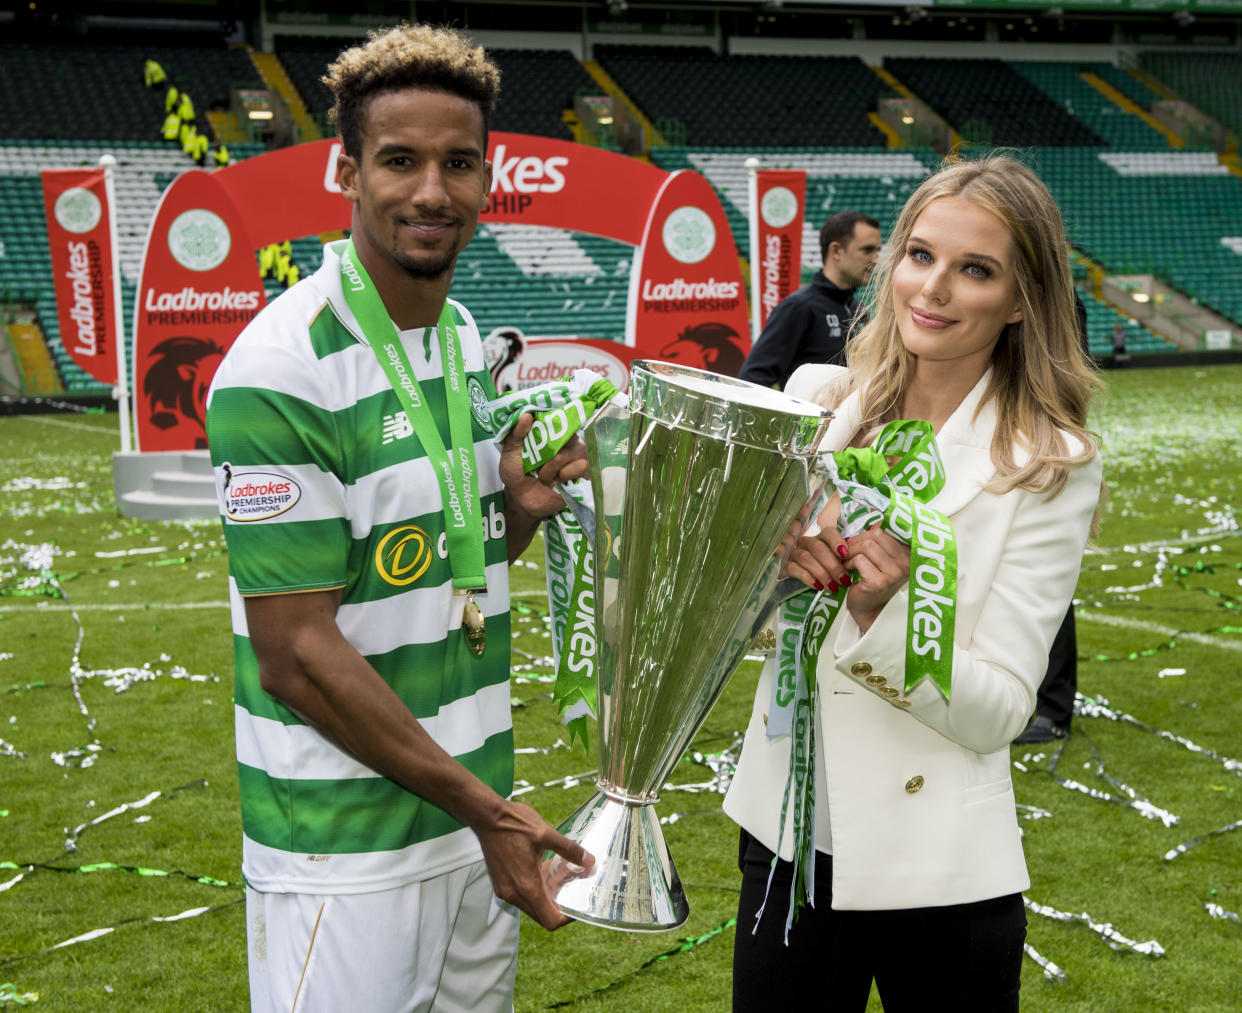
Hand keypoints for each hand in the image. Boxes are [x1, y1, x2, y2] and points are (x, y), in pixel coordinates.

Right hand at [475, 799, 594, 929]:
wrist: (486, 816)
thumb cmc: (514, 824)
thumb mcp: (546, 834)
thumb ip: (569, 850)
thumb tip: (590, 861)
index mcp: (527, 886)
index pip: (550, 920)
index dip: (567, 918)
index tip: (579, 906)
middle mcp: (514, 894)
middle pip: (541, 915)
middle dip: (558, 905)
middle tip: (570, 887)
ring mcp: (504, 890)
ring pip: (531, 906)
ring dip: (546, 896)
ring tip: (557, 875)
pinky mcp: (500, 883)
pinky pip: (521, 896)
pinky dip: (534, 889)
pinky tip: (541, 868)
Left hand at [499, 412, 588, 520]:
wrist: (521, 500)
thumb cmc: (516, 474)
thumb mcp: (510, 453)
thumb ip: (516, 434)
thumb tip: (527, 416)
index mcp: (549, 434)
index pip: (562, 419)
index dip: (557, 425)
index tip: (547, 434)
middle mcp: (565, 443)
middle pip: (570, 435)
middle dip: (551, 453)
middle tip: (537, 465)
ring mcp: (575, 457)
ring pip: (575, 451)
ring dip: (554, 468)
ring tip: (544, 477)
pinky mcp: (582, 473)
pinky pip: (582, 466)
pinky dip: (566, 475)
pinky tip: (558, 482)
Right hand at [782, 493, 850, 592]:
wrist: (801, 584)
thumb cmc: (824, 572)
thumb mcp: (835, 562)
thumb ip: (847, 556)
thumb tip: (867, 549)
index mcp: (819, 538)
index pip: (827, 532)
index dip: (836, 541)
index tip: (846, 554)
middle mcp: (805, 542)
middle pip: (818, 547)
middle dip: (833, 564)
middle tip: (845, 580)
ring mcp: (792, 553)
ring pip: (806, 558)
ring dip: (822, 573)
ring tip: (834, 587)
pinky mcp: (783, 566)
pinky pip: (794, 569)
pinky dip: (807, 578)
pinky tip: (818, 587)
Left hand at [842, 524, 909, 632]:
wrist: (869, 609)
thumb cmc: (873, 578)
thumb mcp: (880, 555)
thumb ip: (879, 536)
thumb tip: (871, 511)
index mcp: (909, 552)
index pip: (889, 528)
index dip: (871, 530)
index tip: (862, 539)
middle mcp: (906, 562)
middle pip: (875, 535)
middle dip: (857, 540)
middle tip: (849, 550)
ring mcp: (894, 573)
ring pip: (866, 545)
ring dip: (851, 552)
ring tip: (849, 561)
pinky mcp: (879, 582)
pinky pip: (859, 559)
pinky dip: (848, 563)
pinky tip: (849, 571)